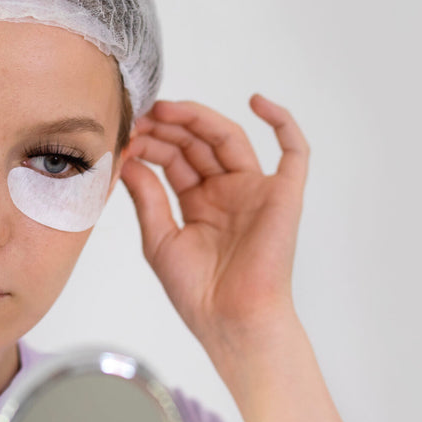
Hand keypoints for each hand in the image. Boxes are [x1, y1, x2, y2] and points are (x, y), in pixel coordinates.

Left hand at [120, 95, 308, 347]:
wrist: (230, 320)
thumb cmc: (197, 292)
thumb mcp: (159, 240)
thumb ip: (147, 198)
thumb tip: (129, 161)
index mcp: (199, 202)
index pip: (175, 158)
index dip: (152, 142)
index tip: (126, 134)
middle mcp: (228, 191)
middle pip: (198, 143)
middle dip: (169, 127)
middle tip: (141, 116)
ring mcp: (256, 190)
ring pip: (229, 139)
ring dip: (199, 119)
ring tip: (166, 110)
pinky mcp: (284, 195)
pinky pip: (294, 152)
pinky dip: (282, 122)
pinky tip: (257, 101)